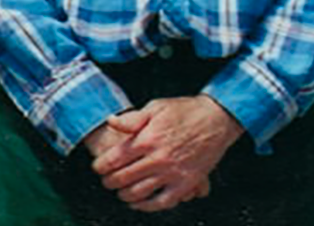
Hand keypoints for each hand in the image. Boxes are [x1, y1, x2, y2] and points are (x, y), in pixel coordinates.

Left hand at [90, 96, 240, 212]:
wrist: (215, 119)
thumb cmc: (184, 111)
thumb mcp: (155, 107)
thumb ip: (131, 118)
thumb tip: (110, 122)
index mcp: (147, 139)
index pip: (115, 158)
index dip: (101, 166)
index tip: (98, 168)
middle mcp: (158, 158)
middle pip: (124, 177)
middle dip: (109, 182)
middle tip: (106, 181)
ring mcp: (173, 172)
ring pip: (140, 192)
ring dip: (124, 195)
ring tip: (120, 192)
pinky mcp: (186, 183)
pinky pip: (163, 201)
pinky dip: (148, 206)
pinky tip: (139, 204)